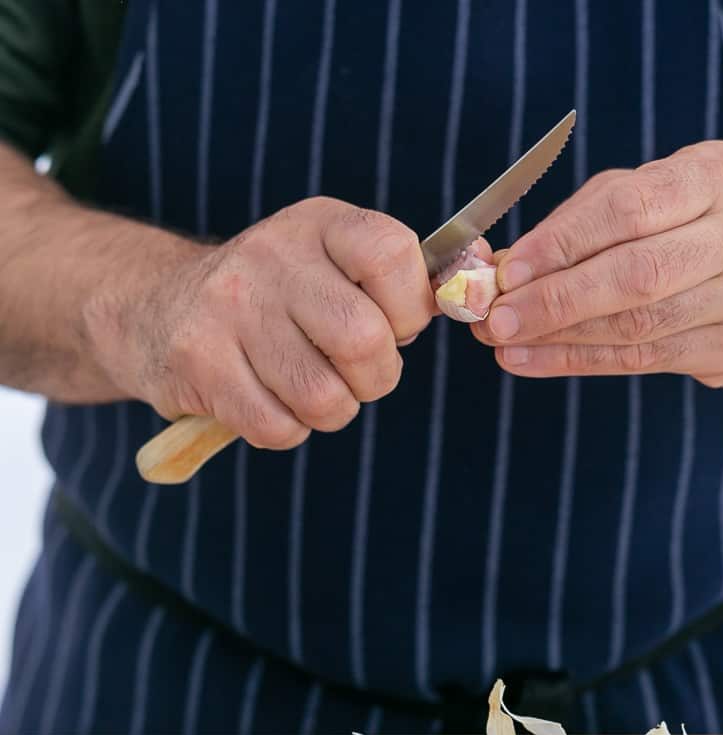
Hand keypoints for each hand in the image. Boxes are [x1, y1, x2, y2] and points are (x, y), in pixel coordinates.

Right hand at [97, 197, 433, 447]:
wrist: (154, 308)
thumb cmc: (270, 298)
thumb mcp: (327, 263)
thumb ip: (395, 281)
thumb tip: (476, 291)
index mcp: (318, 224)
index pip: (394, 255)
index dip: (411, 309)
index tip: (396, 326)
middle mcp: (271, 255)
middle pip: (364, 341)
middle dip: (376, 379)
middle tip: (357, 376)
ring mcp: (230, 308)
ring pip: (324, 397)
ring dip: (331, 411)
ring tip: (308, 388)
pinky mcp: (200, 362)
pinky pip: (280, 427)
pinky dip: (287, 429)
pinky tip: (268, 401)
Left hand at [472, 142, 722, 386]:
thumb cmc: (684, 222)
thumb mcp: (639, 196)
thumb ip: (573, 225)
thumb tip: (498, 267)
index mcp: (716, 178)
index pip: (631, 210)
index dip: (563, 243)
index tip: (508, 271)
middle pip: (639, 275)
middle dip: (556, 301)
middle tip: (495, 318)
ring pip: (638, 327)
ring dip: (558, 339)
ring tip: (502, 342)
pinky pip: (642, 362)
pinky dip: (577, 362)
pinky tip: (531, 360)